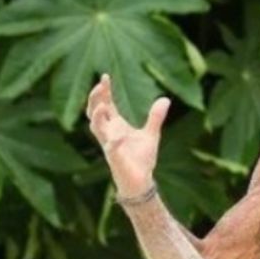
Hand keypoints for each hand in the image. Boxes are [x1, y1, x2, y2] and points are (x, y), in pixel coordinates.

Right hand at [85, 73, 170, 197]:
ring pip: (96, 128)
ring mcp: (109, 145)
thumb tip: (165, 99)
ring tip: (103, 105)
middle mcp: (109, 133)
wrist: (141, 181)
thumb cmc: (141, 159)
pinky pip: (111, 149)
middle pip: (94, 112)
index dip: (103, 91)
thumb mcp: (151, 134)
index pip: (105, 104)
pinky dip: (114, 143)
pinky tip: (119, 137)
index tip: (105, 76)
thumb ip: (155, 117)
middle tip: (100, 86)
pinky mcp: (115, 158)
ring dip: (97, 116)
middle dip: (95, 99)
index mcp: (115, 126)